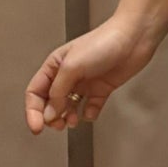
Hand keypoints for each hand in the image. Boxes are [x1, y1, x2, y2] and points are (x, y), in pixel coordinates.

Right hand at [25, 13, 153, 134]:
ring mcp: (85, 83)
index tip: (37, 127)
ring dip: (68, 117)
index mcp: (55, 66)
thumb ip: (57, 92)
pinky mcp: (101, 88)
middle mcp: (68, 75)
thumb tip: (49, 113)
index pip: (35, 92)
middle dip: (51, 116)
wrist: (134, 38)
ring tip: (72, 122)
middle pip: (51, 102)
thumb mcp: (71, 67)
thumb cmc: (103, 42)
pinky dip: (89, 113)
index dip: (33, 111)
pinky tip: (90, 112)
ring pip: (69, 107)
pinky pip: (91, 107)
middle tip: (57, 125)